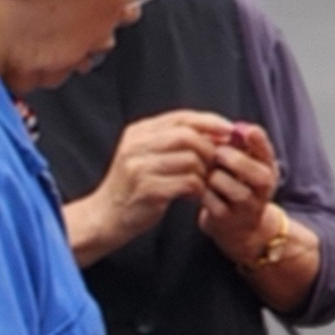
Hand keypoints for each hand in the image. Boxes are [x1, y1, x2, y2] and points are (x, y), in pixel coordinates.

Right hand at [68, 111, 228, 264]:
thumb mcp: (144, 156)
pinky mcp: (148, 190)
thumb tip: (214, 133)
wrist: (105, 217)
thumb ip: (170, 142)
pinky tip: (193, 195)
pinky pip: (188, 182)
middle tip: (215, 163)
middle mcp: (136, 146)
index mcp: (138, 133)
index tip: (228, 130)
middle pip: (187, 136)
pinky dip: (198, 189)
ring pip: (190, 159)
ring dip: (204, 172)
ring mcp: (140, 168)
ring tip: (202, 182)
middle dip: (209, 148)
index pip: (180, 117)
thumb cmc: (132, 187)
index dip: (209, 121)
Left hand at [196, 126, 283, 261]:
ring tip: (207, 173)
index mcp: (269, 168)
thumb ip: (241, 144)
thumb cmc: (239, 186)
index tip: (240, 131)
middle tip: (215, 154)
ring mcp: (246, 206)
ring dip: (210, 174)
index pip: (265, 149)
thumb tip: (230, 124)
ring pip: (223, 181)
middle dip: (226, 156)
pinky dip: (200, 190)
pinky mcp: (226, 219)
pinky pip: (208, 198)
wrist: (241, 228)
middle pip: (245, 166)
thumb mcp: (248, 164)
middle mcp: (263, 188)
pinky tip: (199, 187)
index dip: (254, 138)